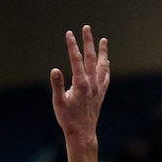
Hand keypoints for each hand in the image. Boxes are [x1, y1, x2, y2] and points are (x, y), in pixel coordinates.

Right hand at [51, 25, 109, 143]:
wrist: (83, 134)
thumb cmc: (68, 119)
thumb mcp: (58, 102)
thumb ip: (57, 85)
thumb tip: (55, 70)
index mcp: (81, 84)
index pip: (76, 59)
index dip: (72, 45)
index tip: (69, 33)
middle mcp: (92, 84)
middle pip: (90, 58)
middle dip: (88, 42)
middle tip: (87, 28)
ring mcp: (98, 89)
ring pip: (102, 66)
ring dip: (102, 52)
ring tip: (104, 40)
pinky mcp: (100, 95)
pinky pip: (105, 78)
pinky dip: (106, 69)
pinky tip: (107, 64)